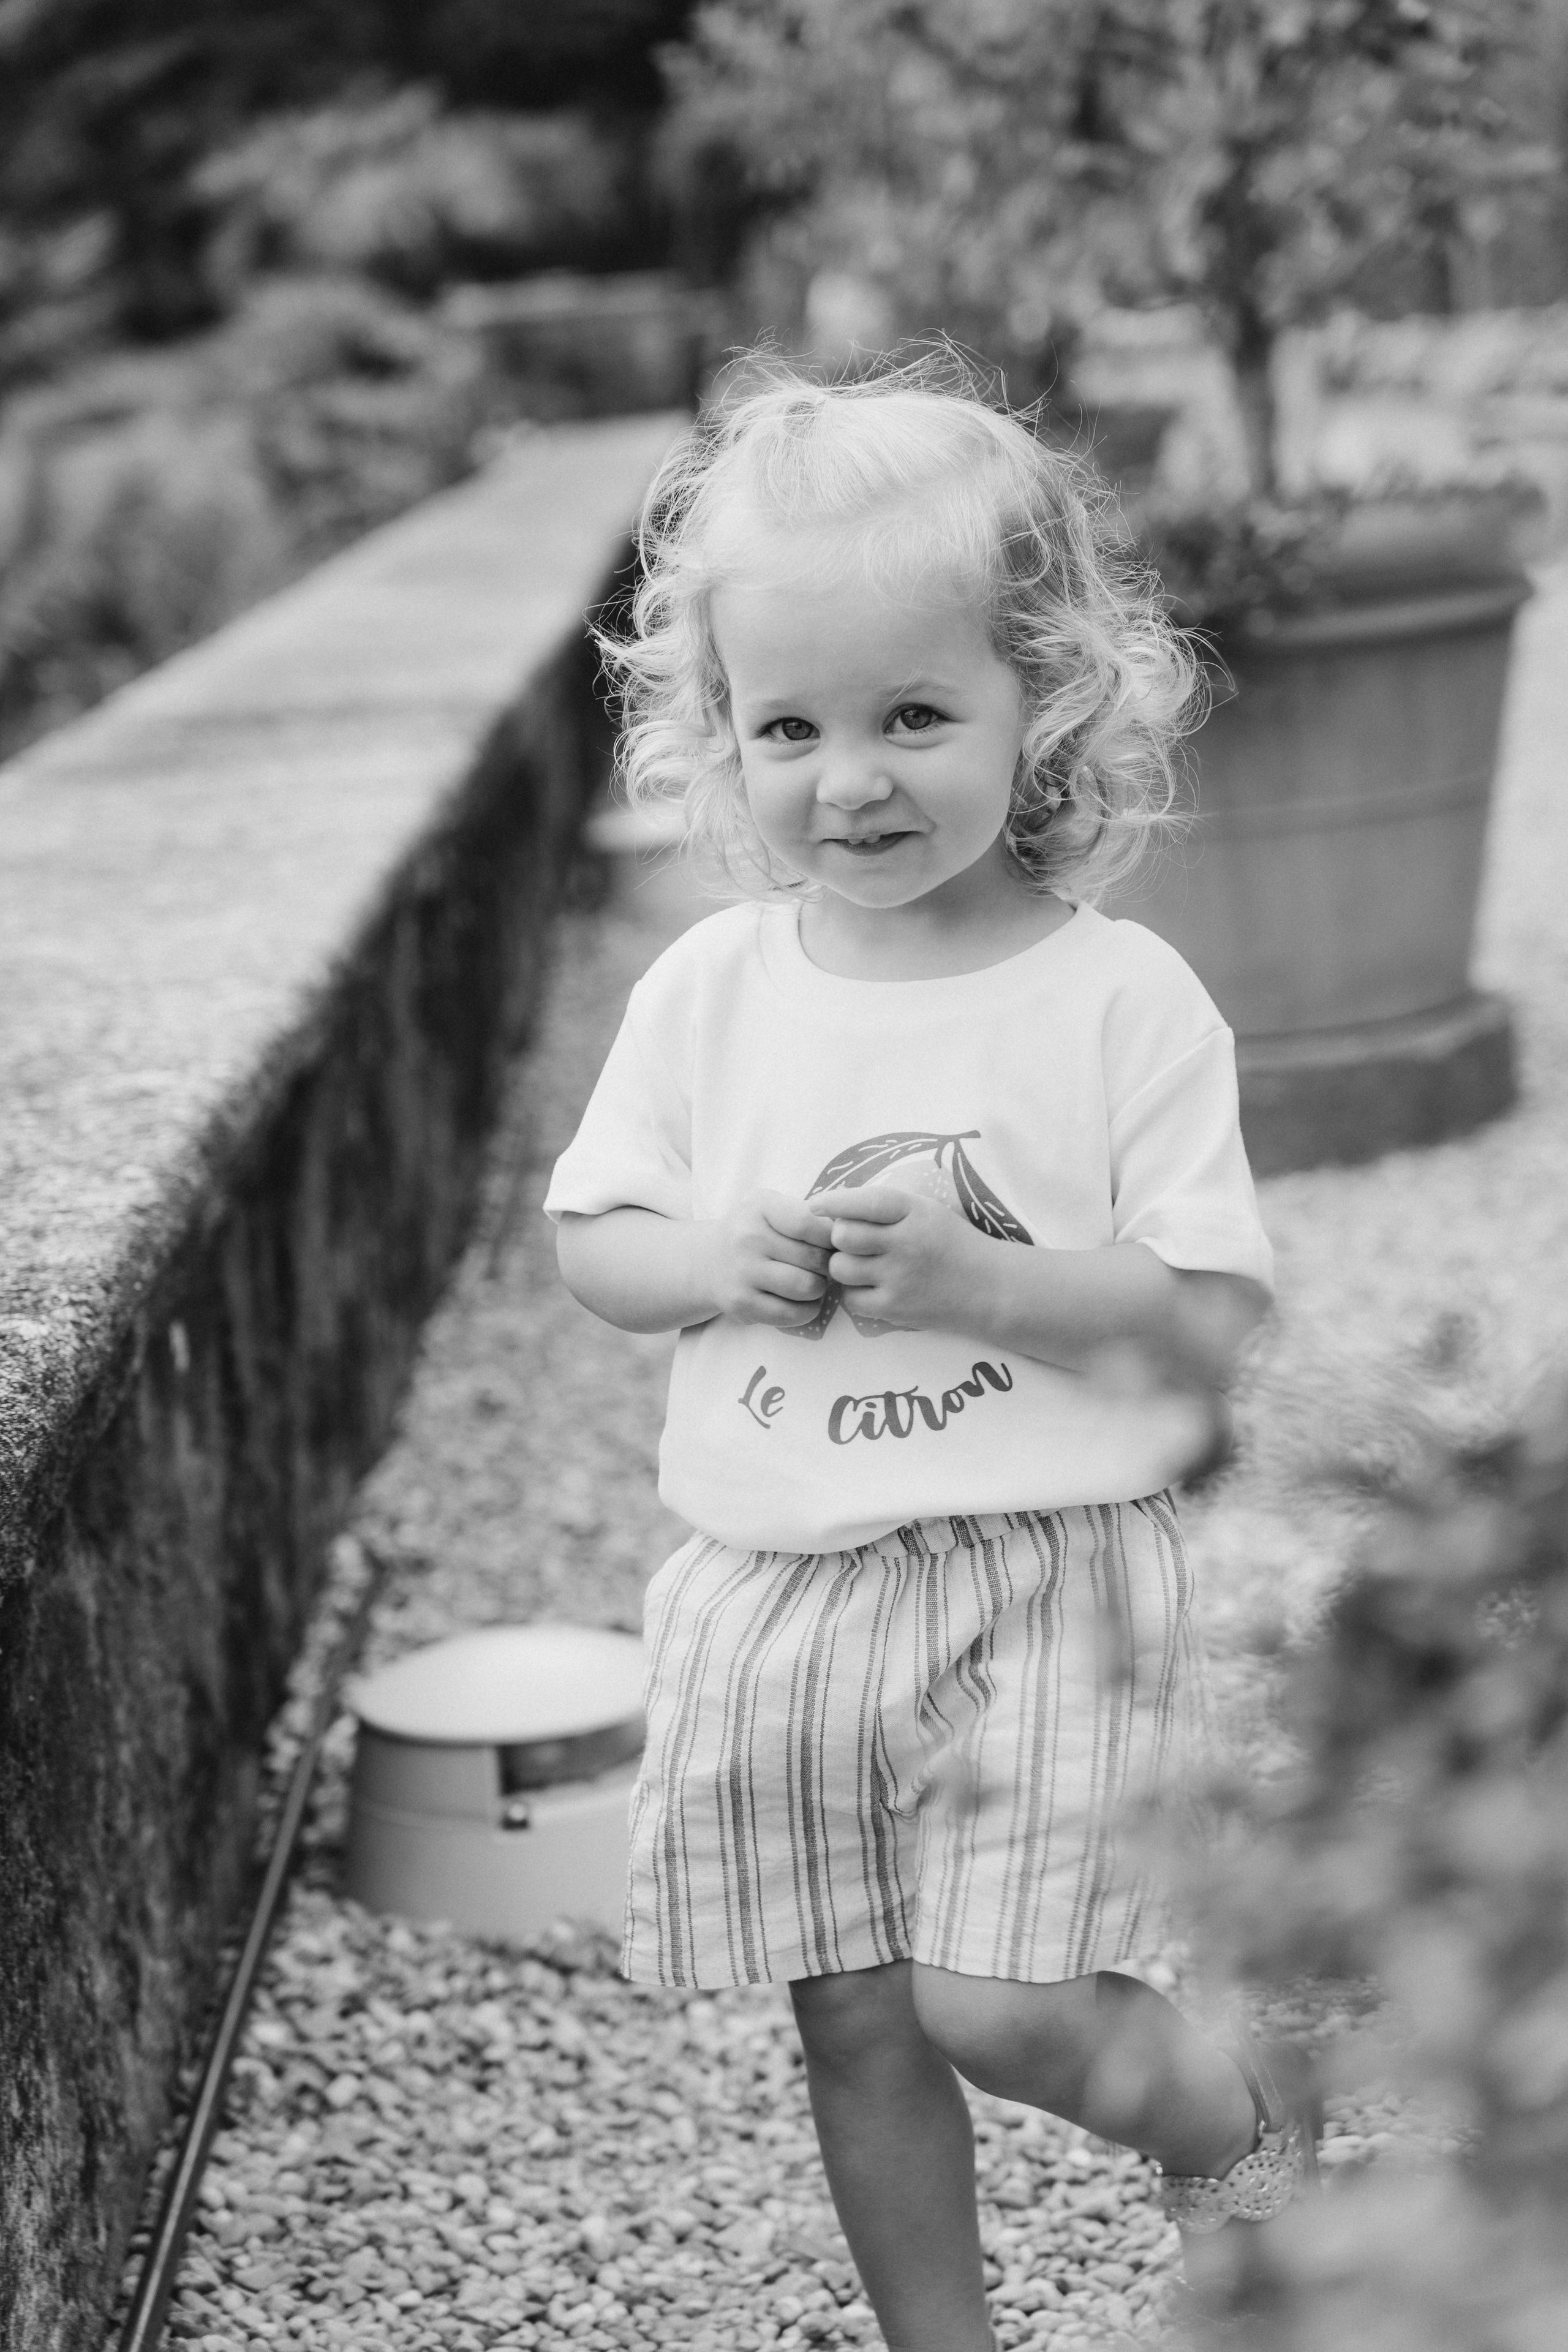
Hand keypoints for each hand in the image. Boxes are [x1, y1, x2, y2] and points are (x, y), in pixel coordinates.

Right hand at [705, 1190, 833, 1327]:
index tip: (835, 1242)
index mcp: (760, 1207)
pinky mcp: (741, 1304)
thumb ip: (807, 1213)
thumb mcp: (772, 1207)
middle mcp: (747, 1238)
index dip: (832, 1237)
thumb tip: (851, 1230)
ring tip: (813, 1281)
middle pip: (815, 1258)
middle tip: (824, 1265)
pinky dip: (807, 1310)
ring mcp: (742, 1273)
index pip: (810, 1223)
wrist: (708, 1262)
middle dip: (829, 1265)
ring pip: (808, 1287)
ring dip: (820, 1288)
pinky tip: (801, 1300)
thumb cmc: (754, 1231)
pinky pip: (793, 1314)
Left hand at [812, 1185, 982, 1331]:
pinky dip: (855, 1294)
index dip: (834, 1202)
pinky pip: (851, 1299)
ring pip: (840, 1268)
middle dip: (840, 1238)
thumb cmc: (951, 1244)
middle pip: (843, 1236)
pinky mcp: (895, 1308)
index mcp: (914, 1211)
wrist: (989, 1288)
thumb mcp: (926, 1211)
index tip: (815, 1205)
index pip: (865, 1201)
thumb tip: (832, 1207)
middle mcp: (906, 1242)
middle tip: (853, 1242)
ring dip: (845, 1266)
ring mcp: (900, 1277)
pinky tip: (874, 1288)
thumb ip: (886, 1207)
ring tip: (864, 1266)